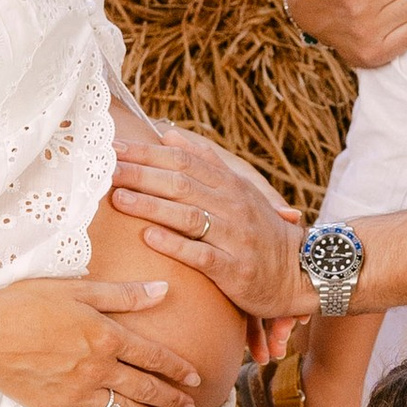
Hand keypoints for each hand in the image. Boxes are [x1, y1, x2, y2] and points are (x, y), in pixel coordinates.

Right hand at [0, 276, 200, 406]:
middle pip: (146, 387)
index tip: (195, 378)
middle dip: (172, 399)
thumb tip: (163, 290)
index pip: (153, 356)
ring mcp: (79, 392)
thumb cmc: (26, 304)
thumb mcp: (78, 290)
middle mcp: (99, 368)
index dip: (177, 368)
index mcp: (107, 336)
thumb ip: (123, 294)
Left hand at [109, 112, 302, 322]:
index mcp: (230, 185)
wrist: (302, 273)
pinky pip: (202, 255)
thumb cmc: (262, 232)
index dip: (147, 152)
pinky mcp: (235, 270)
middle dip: (140, 175)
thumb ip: (206, 162)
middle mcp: (232, 206)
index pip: (183, 161)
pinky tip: (149, 237)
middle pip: (181, 184)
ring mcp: (235, 238)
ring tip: (119, 199)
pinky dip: (175, 244)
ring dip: (151, 206)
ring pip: (189, 216)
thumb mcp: (240, 191)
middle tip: (104, 169)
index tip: (114, 146)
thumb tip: (170, 133)